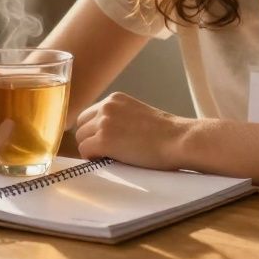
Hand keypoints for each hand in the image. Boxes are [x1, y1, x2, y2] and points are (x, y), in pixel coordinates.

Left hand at [74, 92, 190, 170]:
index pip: (89, 115)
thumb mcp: (138, 115)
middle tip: (105, 152)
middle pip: (81, 125)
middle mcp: (106, 106)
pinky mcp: (104, 140)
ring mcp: (104, 122)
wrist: (178, 139)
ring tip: (111, 157)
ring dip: (92, 149)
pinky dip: (92, 158)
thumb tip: (106, 135)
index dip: (94, 130)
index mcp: (115, 99)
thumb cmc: (166, 134)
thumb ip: (120, 119)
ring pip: (81, 138)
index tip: (104, 141)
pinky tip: (108, 160)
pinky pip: (85, 151)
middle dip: (89, 139)